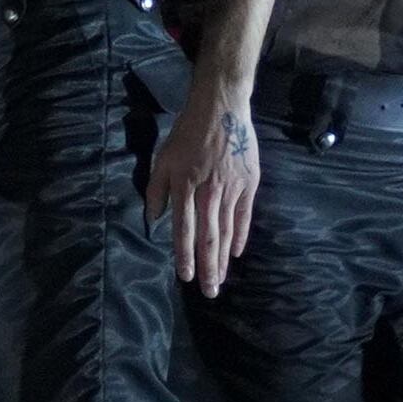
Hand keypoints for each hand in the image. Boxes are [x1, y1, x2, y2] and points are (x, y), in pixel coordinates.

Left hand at [145, 83, 260, 297]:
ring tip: (221, 279)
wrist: (221, 109)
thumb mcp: (162, 159)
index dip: (184, 255)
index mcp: (184, 186)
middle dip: (208, 267)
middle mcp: (209, 191)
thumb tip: (152, 220)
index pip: (184, 229)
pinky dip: (240, 235)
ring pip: (226, 230)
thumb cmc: (186, 134)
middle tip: (209, 292)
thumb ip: (156, 191)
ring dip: (223, 258)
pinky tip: (236, 253)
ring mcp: (232, 188)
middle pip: (209, 237)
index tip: (184, 276)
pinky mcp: (250, 183)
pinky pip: (244, 215)